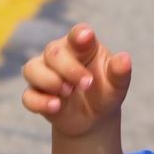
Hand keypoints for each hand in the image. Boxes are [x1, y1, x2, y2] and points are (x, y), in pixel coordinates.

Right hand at [19, 23, 131, 137]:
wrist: (93, 118)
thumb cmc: (105, 92)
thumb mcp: (116, 85)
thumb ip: (119, 72)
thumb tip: (125, 59)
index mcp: (82, 46)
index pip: (78, 34)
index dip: (80, 35)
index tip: (86, 37)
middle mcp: (59, 55)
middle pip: (53, 52)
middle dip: (69, 69)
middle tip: (86, 84)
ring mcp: (43, 73)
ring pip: (32, 69)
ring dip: (49, 81)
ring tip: (67, 93)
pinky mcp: (35, 94)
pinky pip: (28, 96)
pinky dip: (40, 102)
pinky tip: (55, 107)